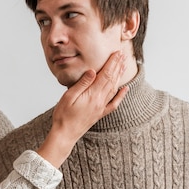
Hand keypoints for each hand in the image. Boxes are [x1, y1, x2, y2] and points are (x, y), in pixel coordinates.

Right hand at [37, 51, 127, 167]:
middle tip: (123, 55)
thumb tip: (92, 71)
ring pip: (114, 89)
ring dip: (119, 76)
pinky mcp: (100, 114)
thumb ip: (82, 83)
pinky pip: (114, 103)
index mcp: (92, 95)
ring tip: (123, 66)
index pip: (105, 75)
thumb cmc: (63, 116)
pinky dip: (121, 95)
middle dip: (117, 66)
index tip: (117, 53)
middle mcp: (100, 101)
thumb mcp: (68, 96)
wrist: (65, 135)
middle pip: (112, 80)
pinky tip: (125, 89)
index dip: (112, 63)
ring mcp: (101, 108)